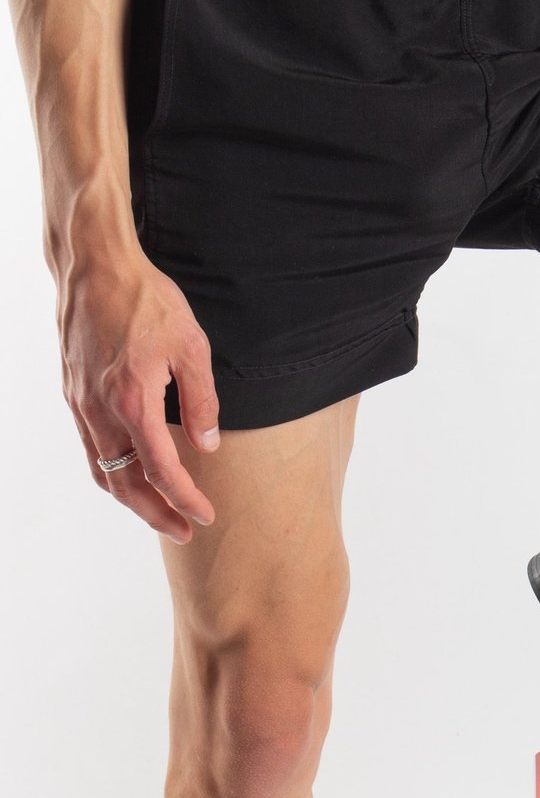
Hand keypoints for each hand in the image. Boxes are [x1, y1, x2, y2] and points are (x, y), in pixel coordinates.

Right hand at [57, 252, 220, 542]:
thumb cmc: (146, 300)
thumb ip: (201, 401)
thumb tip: (207, 446)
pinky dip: (111, 471)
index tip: (205, 517)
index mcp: (132, 401)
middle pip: (125, 483)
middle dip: (155, 513)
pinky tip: (131, 473)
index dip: (184, 500)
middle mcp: (100, 410)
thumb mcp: (191, 346)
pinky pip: (91, 447)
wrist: (95, 266)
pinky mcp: (74, 393)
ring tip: (159, 512)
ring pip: (102, 469)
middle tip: (184, 531)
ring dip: (131, 498)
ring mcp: (81, 403)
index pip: (161, 470)